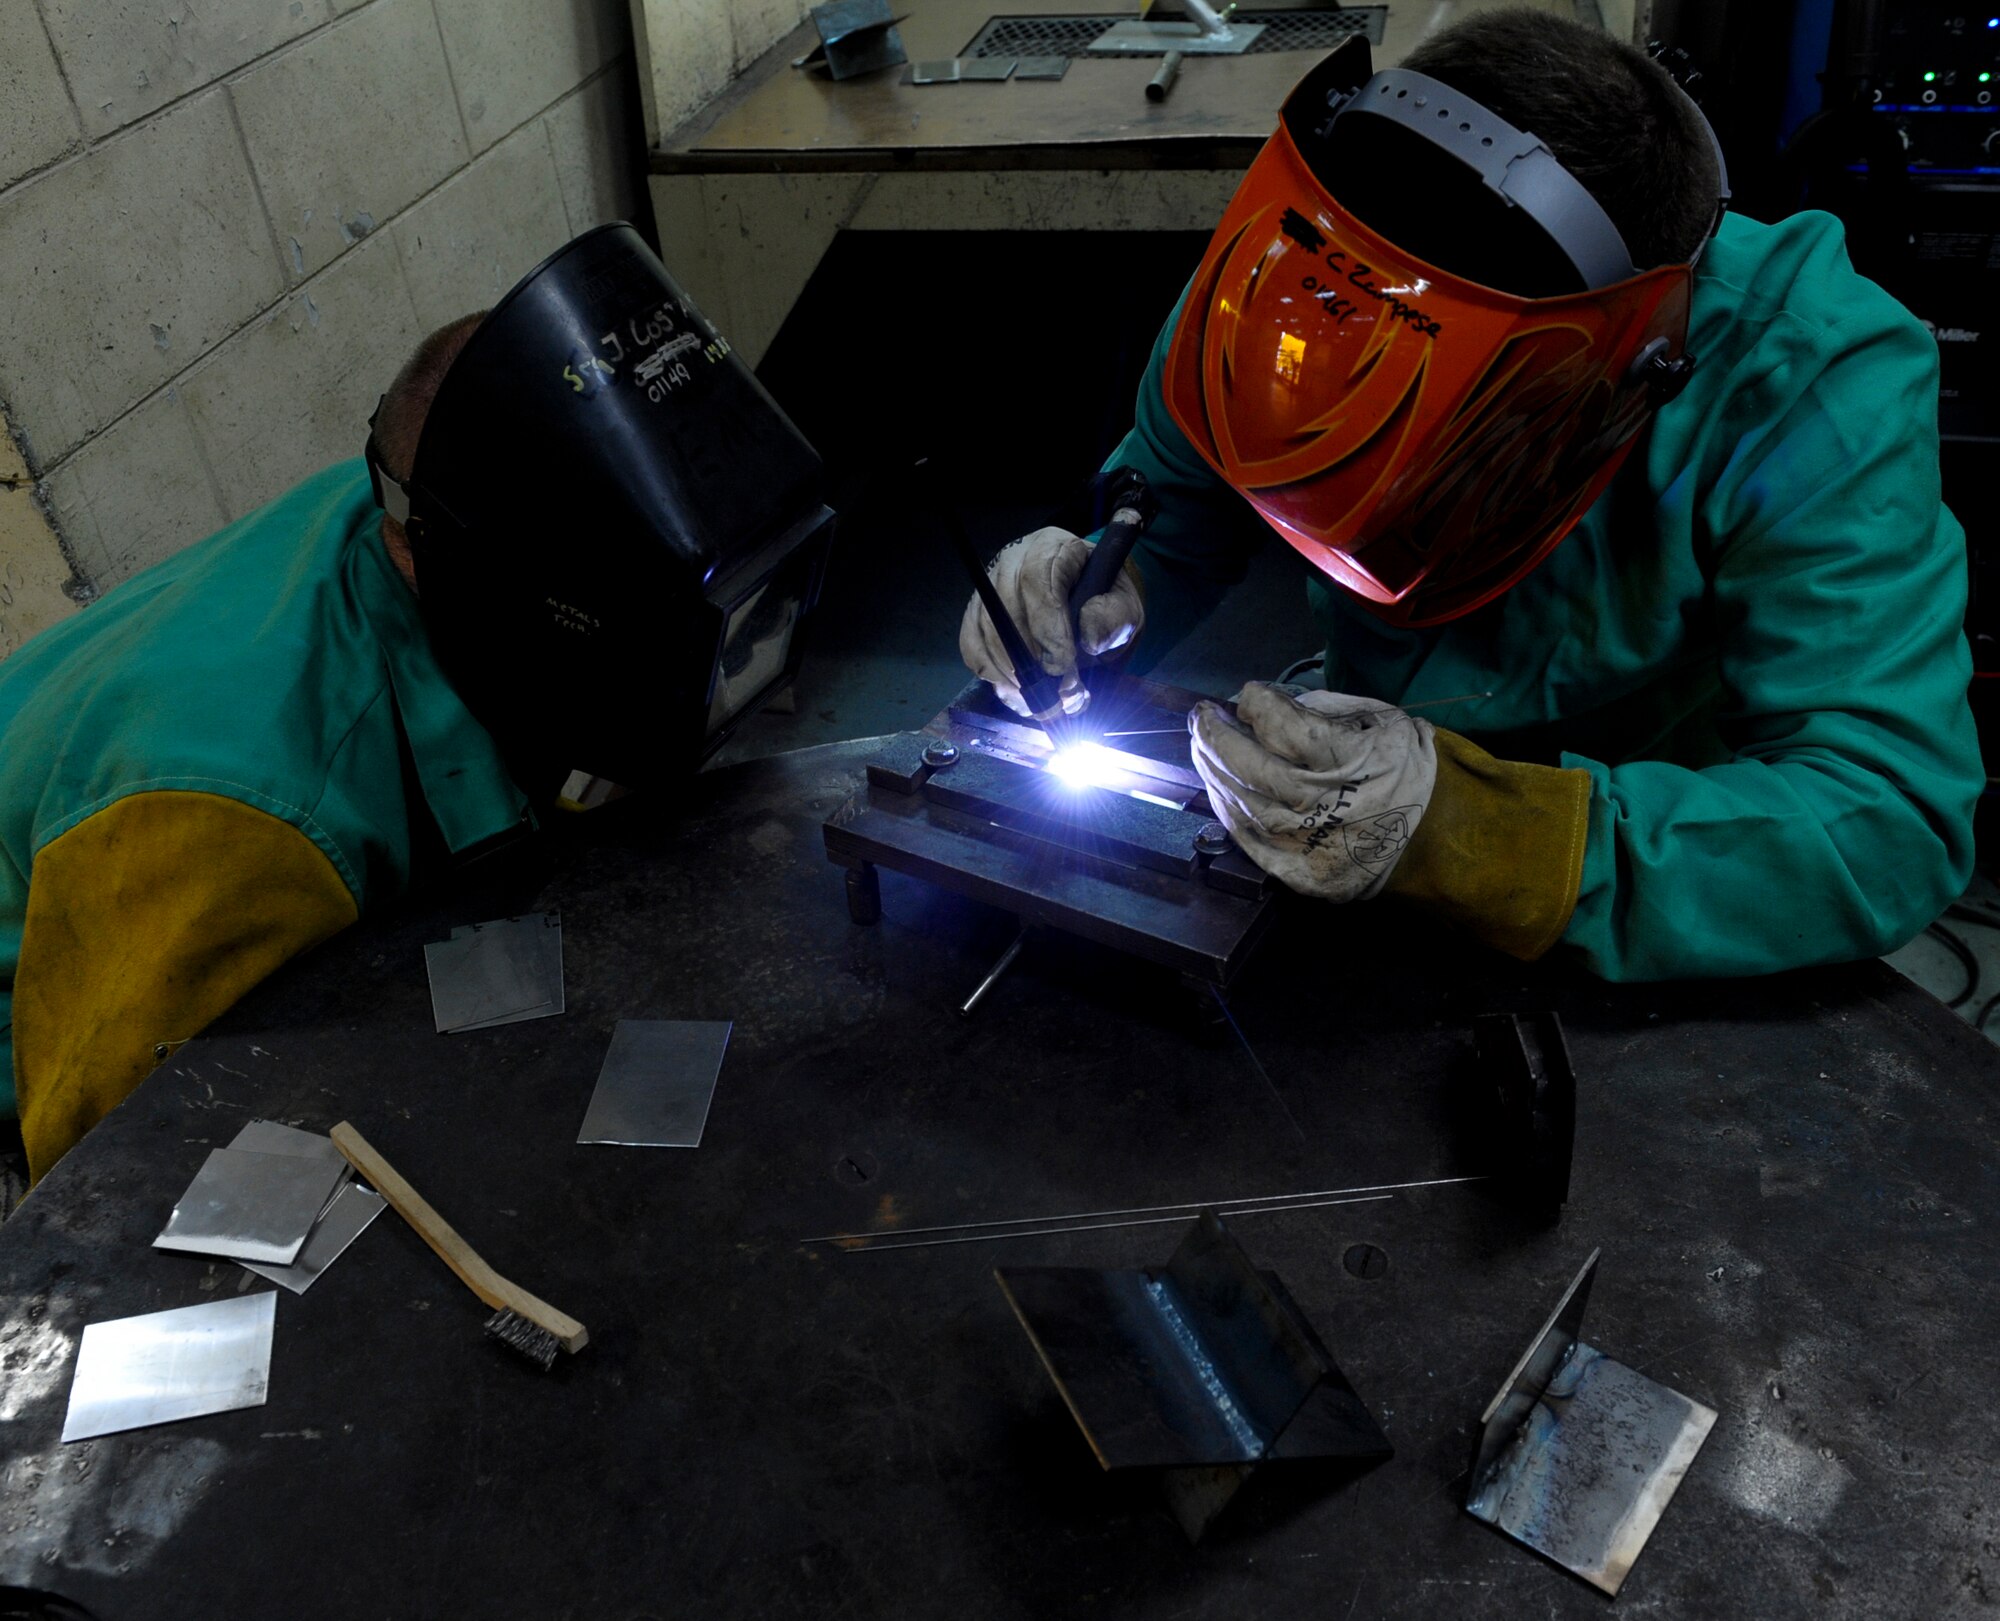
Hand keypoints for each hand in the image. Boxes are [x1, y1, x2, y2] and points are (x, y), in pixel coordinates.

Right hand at [958, 527, 1143, 717]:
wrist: (1089, 607)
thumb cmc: (1104, 603)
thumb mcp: (1124, 607)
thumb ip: (1114, 618)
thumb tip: (1090, 639)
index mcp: (1053, 549)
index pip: (1037, 581)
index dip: (1046, 627)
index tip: (1063, 666)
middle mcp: (1012, 562)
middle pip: (1004, 608)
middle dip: (1029, 661)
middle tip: (1056, 696)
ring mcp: (989, 588)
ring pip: (986, 632)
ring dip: (1012, 676)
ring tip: (1043, 702)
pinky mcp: (976, 615)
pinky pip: (972, 647)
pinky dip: (993, 677)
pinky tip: (1019, 694)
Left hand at [1190, 683, 1437, 901]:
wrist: (1430, 840)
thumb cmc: (1402, 770)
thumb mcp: (1382, 721)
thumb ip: (1326, 706)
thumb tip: (1268, 701)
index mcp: (1348, 758)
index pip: (1281, 726)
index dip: (1255, 704)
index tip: (1248, 695)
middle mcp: (1321, 802)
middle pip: (1248, 764)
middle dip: (1216, 735)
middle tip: (1202, 716)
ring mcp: (1305, 842)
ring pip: (1240, 802)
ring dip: (1213, 770)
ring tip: (1203, 747)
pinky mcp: (1296, 871)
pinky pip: (1247, 838)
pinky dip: (1226, 809)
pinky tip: (1218, 787)